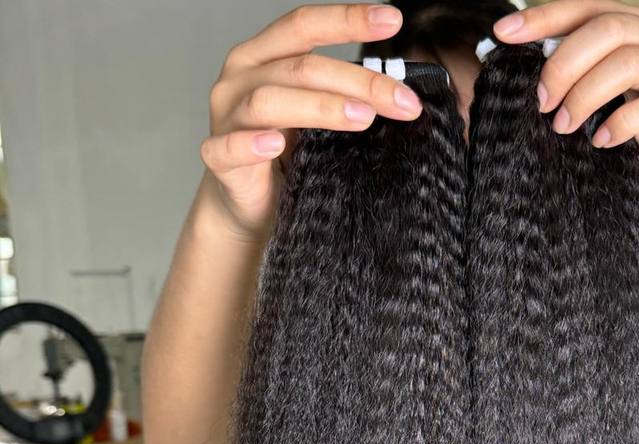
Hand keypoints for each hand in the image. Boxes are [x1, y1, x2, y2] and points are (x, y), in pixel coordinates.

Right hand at [201, 4, 424, 238]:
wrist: (251, 210)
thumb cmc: (289, 159)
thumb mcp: (318, 120)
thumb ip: (342, 98)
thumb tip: (400, 94)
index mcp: (266, 57)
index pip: (305, 26)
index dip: (348, 19)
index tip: (393, 20)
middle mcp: (242, 77)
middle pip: (300, 67)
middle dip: (358, 81)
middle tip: (402, 101)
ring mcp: (226, 116)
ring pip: (270, 100)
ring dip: (320, 107)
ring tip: (363, 118)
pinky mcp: (217, 158)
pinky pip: (229, 148)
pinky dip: (251, 144)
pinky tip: (276, 144)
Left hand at [492, 0, 638, 207]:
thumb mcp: (608, 95)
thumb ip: (580, 73)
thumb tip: (521, 64)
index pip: (588, 7)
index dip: (544, 17)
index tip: (503, 33)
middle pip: (607, 29)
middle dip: (564, 64)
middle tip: (542, 102)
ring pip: (628, 62)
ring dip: (586, 95)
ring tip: (563, 125)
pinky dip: (619, 123)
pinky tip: (601, 141)